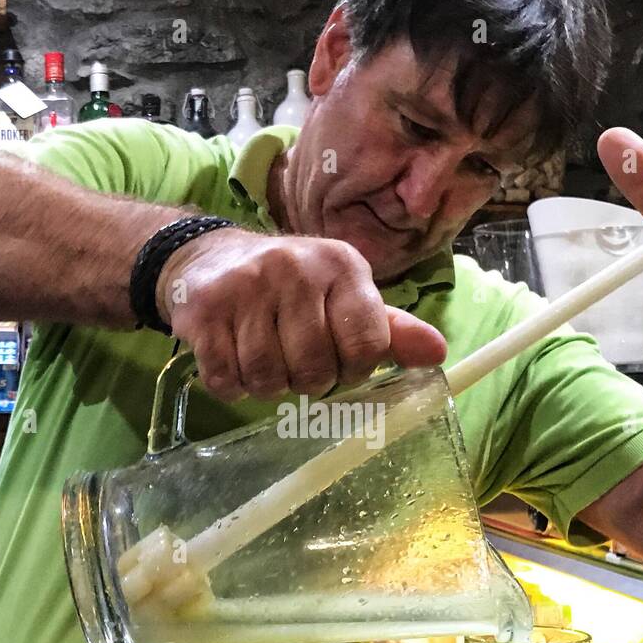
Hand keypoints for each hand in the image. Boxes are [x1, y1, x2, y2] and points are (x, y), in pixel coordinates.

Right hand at [156, 229, 446, 401]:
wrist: (207, 257)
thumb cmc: (289, 286)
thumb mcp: (343, 294)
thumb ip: (389, 328)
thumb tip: (438, 353)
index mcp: (341, 265)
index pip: (368, 345)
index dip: (355, 369)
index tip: (340, 360)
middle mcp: (296, 269)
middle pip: (315, 369)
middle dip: (307, 380)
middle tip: (295, 360)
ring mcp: (247, 288)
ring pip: (268, 379)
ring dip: (267, 384)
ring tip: (263, 357)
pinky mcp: (204, 310)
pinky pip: (227, 379)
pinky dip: (232, 385)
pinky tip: (233, 358)